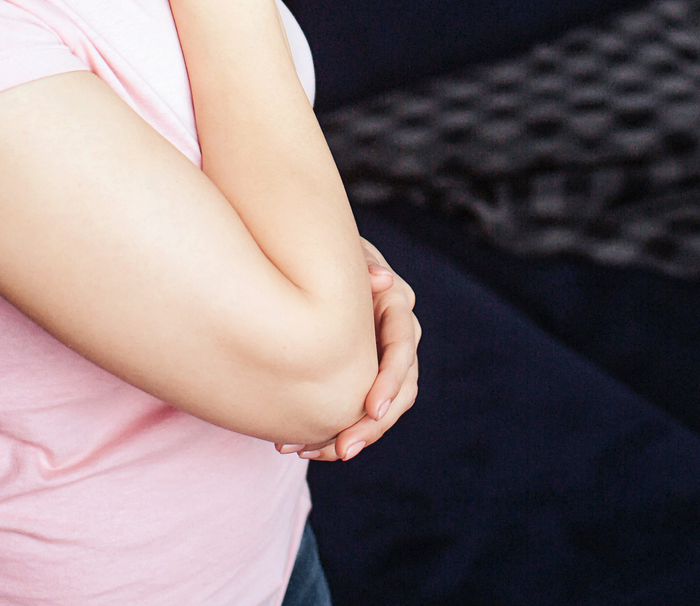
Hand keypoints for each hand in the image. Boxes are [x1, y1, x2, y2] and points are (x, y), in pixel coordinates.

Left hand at [275, 239, 420, 461]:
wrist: (295, 260)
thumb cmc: (315, 247)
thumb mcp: (337, 250)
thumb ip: (360, 264)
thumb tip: (382, 281)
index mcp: (394, 305)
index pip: (403, 346)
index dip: (391, 378)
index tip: (372, 409)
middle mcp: (393, 335)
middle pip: (400, 388)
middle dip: (373, 425)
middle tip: (343, 450)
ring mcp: (377, 357)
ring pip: (381, 409)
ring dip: (350, 435)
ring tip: (307, 453)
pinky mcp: (357, 374)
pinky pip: (355, 411)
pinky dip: (330, 431)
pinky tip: (295, 447)